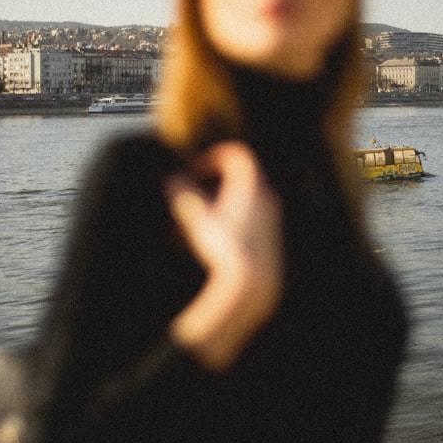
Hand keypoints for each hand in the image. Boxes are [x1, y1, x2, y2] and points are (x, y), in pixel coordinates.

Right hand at [164, 142, 283, 370]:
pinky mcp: (268, 241)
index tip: (195, 170)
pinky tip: (206, 249)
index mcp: (251, 185)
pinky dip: (225, 229)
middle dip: (207, 191)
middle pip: (236, 182)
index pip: (236, 156)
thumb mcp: (196, 217)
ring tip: (190, 232)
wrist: (251, 285)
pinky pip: (245, 226)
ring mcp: (270, 220)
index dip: (213, 158)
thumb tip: (172, 181)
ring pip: (239, 207)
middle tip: (186, 204)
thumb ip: (183, 194)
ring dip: (213, 213)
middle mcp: (265, 199)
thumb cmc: (223, 247)